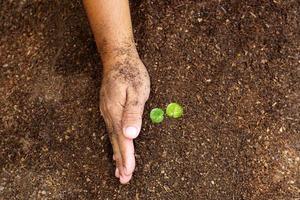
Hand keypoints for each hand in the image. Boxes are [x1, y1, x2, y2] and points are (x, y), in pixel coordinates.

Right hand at [99, 49, 149, 183]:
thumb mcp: (137, 91)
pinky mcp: (109, 109)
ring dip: (117, 155)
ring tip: (120, 171)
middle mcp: (109, 114)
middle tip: (124, 178)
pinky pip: (112, 130)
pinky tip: (117, 148)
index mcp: (116, 111)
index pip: (122, 138)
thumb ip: (133, 113)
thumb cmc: (131, 73)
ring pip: (113, 137)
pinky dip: (115, 143)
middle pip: (116, 141)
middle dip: (121, 160)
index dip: (126, 156)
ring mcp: (107, 112)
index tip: (128, 171)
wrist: (117, 58)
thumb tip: (130, 134)